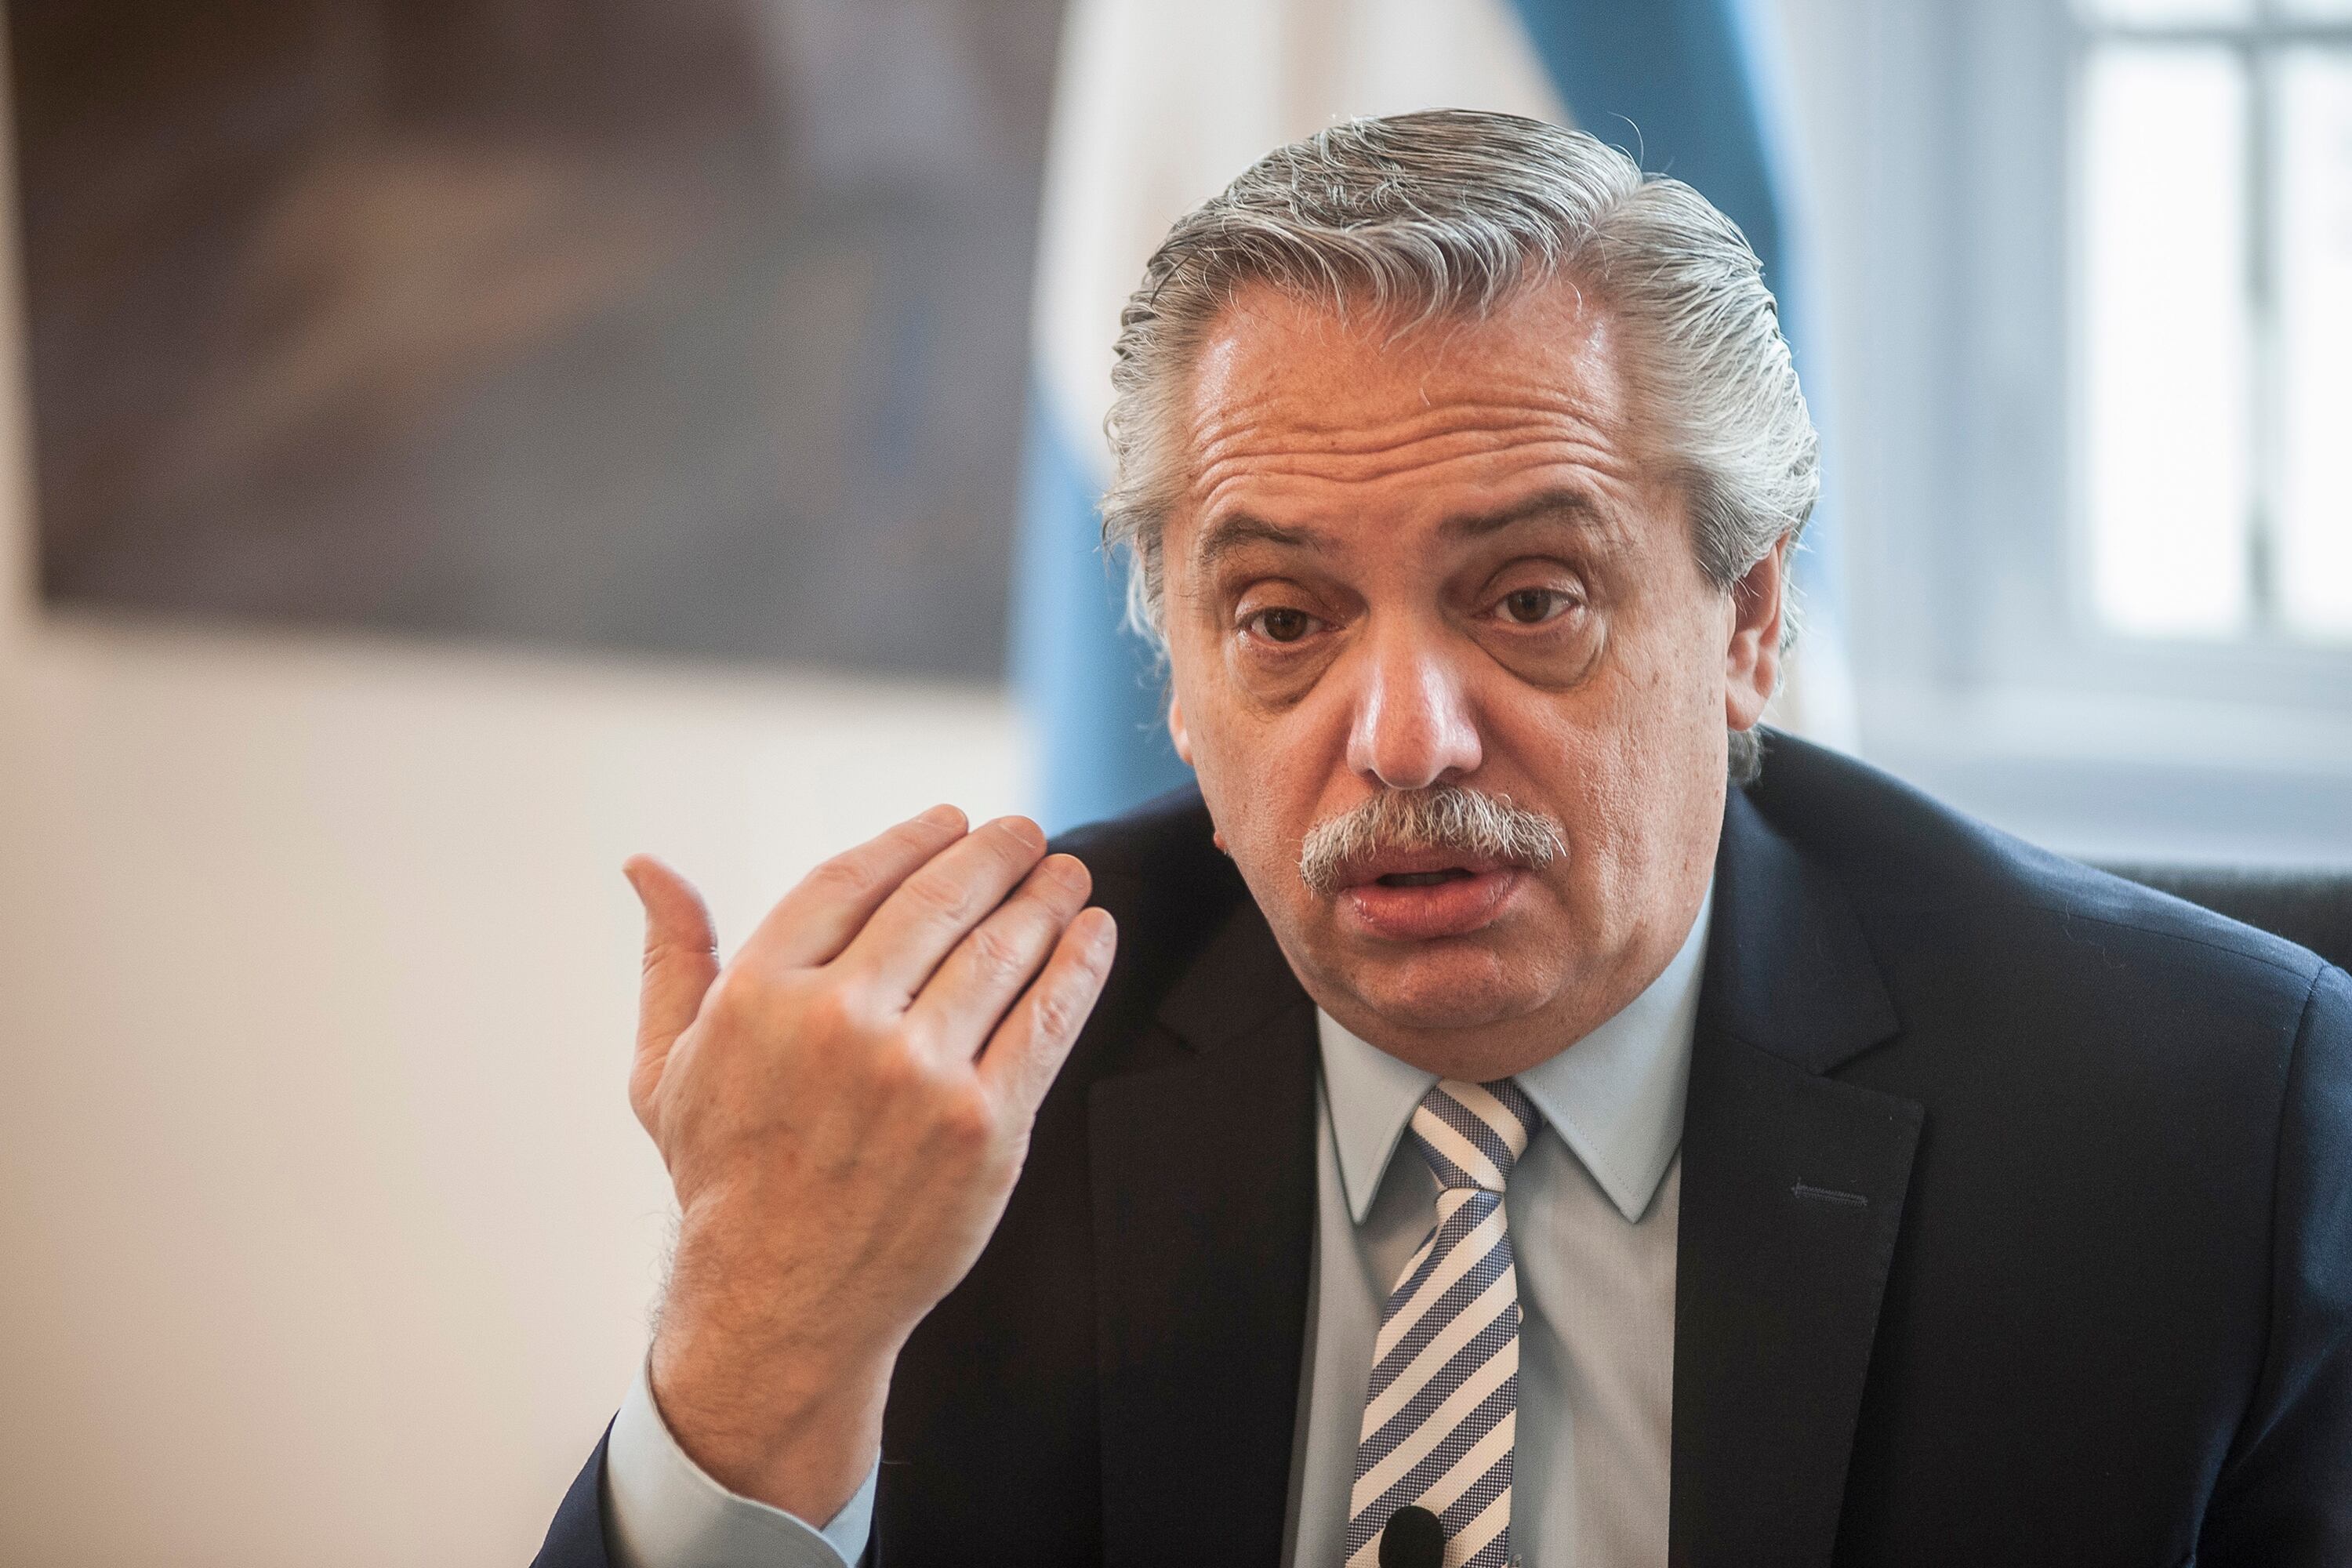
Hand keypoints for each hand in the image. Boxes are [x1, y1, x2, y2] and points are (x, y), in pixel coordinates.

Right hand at [621, 807, 1116, 1522]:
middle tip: (1025, 835)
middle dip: (994, 855)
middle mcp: (839, 1023)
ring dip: (1045, 899)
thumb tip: (648, 866)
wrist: (779, 1305)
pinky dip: (1079, 966)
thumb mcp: (663, 1068)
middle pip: (938, 903)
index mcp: (760, 995)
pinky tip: (1094, 934)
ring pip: (999, 953)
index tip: (950, 820)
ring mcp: (917, 1075)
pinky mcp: (983, 1127)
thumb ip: (671, 959)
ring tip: (1066, 876)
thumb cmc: (723, 1181)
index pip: (851, 880)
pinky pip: (1045, 1022)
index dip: (912, 839)